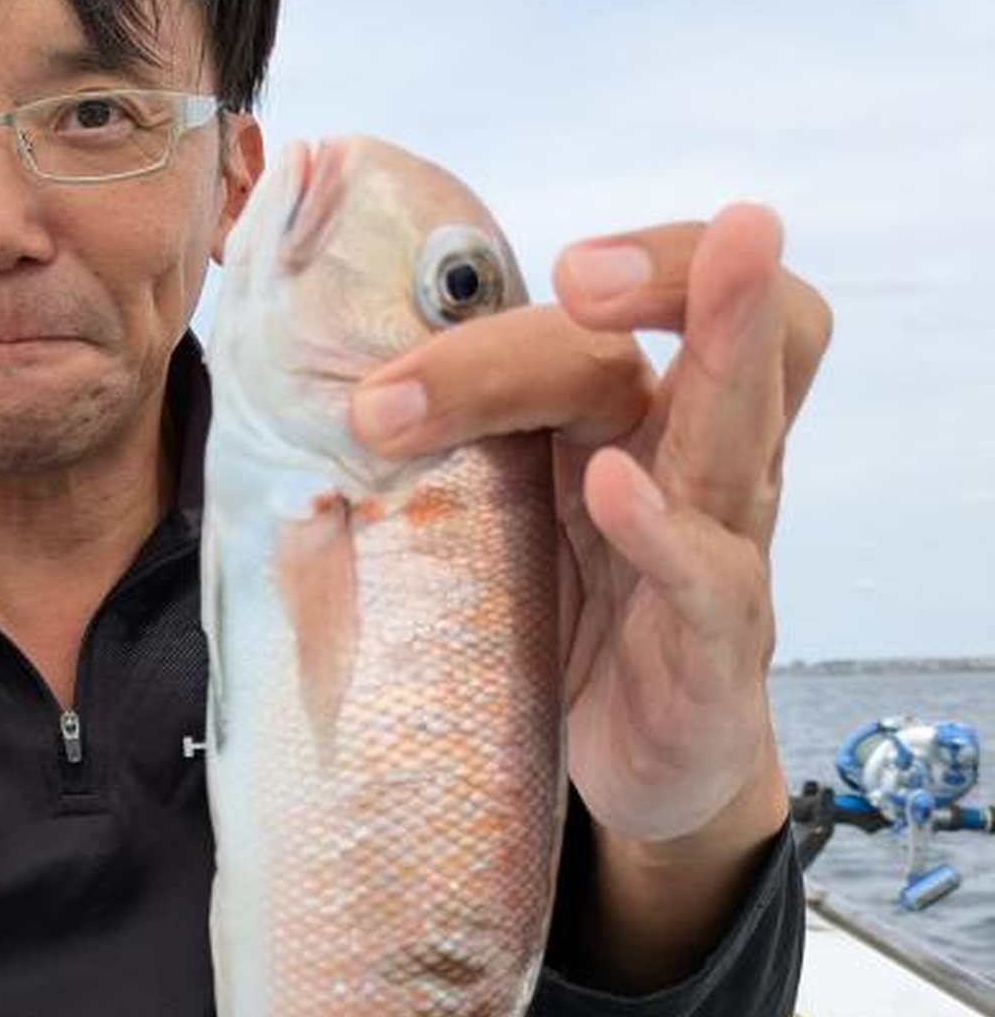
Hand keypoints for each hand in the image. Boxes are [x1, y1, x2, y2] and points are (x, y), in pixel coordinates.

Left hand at [349, 207, 825, 857]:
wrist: (618, 763)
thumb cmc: (544, 620)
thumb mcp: (484, 515)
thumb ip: (422, 443)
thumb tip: (277, 371)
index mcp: (634, 423)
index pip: (655, 313)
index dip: (633, 262)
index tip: (545, 254)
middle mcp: (699, 468)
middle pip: (728, 338)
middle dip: (676, 277)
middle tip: (583, 267)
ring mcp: (719, 554)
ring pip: (739, 431)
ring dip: (719, 345)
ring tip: (682, 271)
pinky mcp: (710, 653)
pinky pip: (706, 577)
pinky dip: (661, 532)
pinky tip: (616, 489)